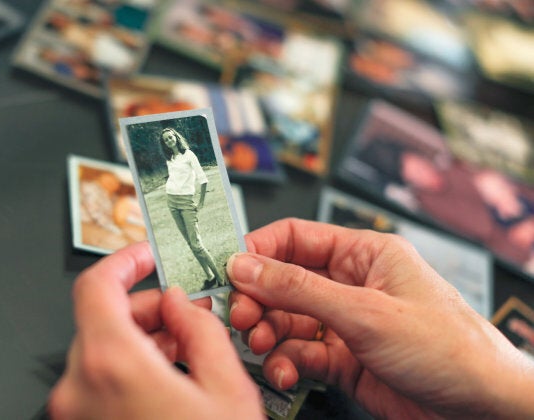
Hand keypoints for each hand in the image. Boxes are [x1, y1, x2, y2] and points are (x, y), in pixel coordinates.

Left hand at [49, 241, 262, 418]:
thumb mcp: (225, 386)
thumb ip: (200, 328)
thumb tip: (182, 302)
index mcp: (113, 365)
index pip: (97, 285)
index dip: (124, 260)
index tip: (147, 255)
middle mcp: (81, 388)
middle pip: (103, 316)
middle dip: (147, 307)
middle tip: (185, 312)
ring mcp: (77, 412)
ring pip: (102, 347)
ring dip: (142, 336)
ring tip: (185, 350)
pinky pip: (100, 378)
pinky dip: (131, 364)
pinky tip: (168, 376)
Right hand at [228, 218, 533, 418]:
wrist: (482, 408)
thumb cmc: (449, 347)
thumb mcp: (365, 311)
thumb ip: (299, 288)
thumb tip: (247, 265)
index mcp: (363, 254)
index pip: (297, 238)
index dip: (259, 249)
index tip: (228, 268)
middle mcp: (351, 285)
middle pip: (285, 281)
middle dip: (259, 299)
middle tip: (241, 315)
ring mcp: (345, 323)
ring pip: (288, 320)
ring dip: (269, 334)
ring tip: (263, 346)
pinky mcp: (343, 359)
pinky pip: (301, 354)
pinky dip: (287, 363)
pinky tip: (286, 371)